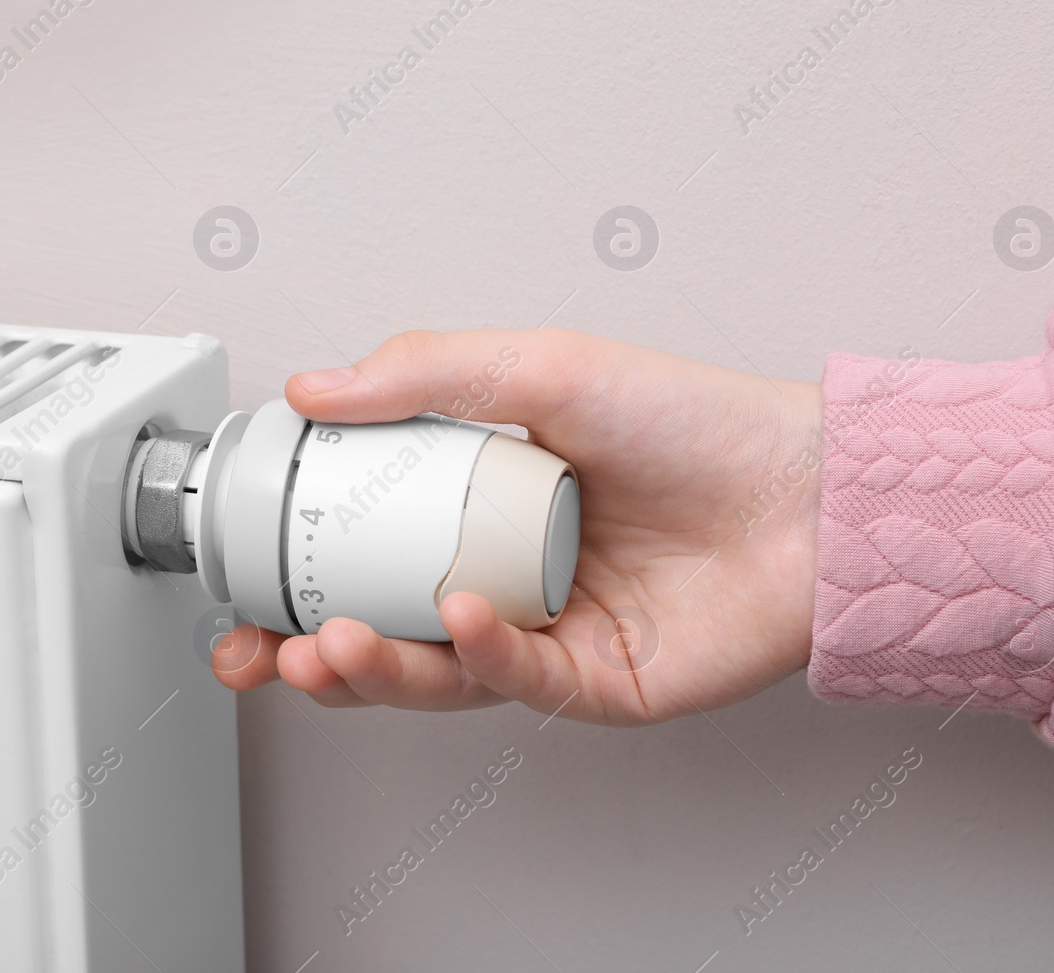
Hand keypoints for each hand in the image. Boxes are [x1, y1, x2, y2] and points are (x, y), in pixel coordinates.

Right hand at [211, 328, 822, 724]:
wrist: (810, 488)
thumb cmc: (696, 423)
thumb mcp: (544, 367)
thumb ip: (425, 373)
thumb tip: (315, 386)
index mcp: (481, 508)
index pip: (366, 547)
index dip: (296, 569)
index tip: (243, 573)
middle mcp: (505, 576)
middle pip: (384, 628)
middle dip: (309, 650)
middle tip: (259, 646)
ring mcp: (547, 635)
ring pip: (437, 671)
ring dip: (374, 665)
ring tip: (330, 644)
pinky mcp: (596, 686)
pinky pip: (520, 678)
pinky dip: (481, 652)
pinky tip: (457, 618)